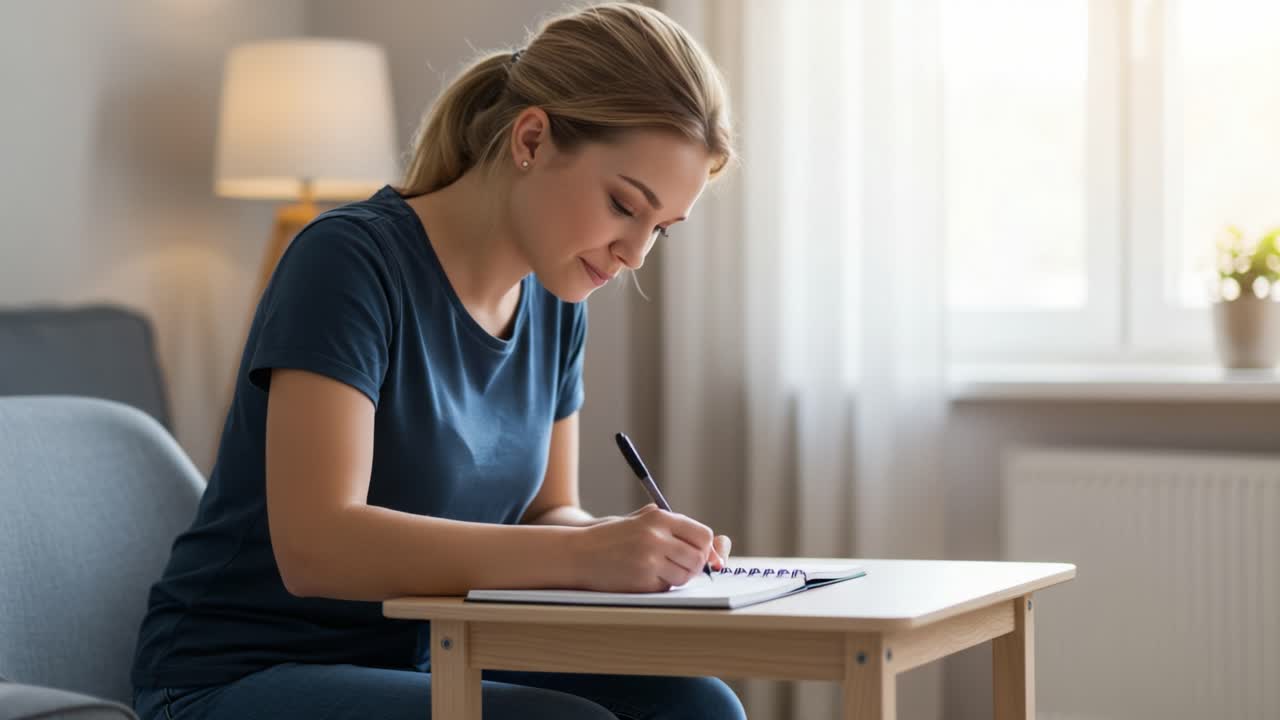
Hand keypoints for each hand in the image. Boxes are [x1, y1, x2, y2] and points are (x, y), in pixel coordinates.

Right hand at [574, 504, 728, 592]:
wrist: (578, 553)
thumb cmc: (613, 538)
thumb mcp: (641, 521)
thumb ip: (674, 529)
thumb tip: (718, 545)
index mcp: (658, 518)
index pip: (703, 535)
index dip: (706, 547)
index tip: (701, 554)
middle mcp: (656, 537)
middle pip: (698, 558)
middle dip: (695, 565)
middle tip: (680, 565)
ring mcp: (649, 560)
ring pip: (685, 575)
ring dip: (678, 577)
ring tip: (659, 569)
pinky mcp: (641, 581)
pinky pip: (666, 587)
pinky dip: (660, 585)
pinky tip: (642, 577)